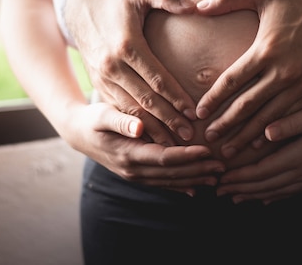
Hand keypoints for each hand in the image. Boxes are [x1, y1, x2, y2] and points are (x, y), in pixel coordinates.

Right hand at [65, 0, 198, 142]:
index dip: (176, 96)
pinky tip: (152, 136)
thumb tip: (194, 6)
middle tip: (189, 137)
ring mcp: (103, 77)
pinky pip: (119, 109)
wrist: (78, 6)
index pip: (156, 77)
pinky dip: (136, 125)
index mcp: (126, 45)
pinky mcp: (98, 84)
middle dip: (168, 120)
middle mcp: (112, 66)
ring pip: (130, 110)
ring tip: (174, 144)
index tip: (194, 112)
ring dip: (152, 129)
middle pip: (144, 100)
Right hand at [66, 101, 225, 193]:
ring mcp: (135, 176)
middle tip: (222, 165)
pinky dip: (180, 185)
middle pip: (172, 173)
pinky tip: (196, 187)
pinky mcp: (136, 175)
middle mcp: (133, 170)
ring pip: (170, 181)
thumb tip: (139, 128)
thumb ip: (122, 121)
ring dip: (194, 179)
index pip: (164, 158)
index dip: (187, 156)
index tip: (206, 151)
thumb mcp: (103, 114)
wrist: (78, 133)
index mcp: (128, 154)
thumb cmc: (93, 118)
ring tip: (216, 176)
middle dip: (198, 170)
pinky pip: (162, 183)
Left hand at [194, 0, 301, 156]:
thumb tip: (198, 6)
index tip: (199, 112)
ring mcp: (300, 85)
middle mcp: (283, 71)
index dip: (214, 98)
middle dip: (226, 124)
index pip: (233, 80)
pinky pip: (289, 117)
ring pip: (268, 117)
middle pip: (247, 105)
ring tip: (230, 150)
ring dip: (247, 135)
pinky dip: (273, 131)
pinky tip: (261, 143)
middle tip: (209, 139)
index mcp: (266, 49)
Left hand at [215, 97, 301, 202]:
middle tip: (219, 192)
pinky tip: (266, 199)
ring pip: (278, 191)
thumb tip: (265, 132)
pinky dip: (276, 196)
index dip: (240, 177)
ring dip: (255, 195)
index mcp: (301, 155)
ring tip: (236, 198)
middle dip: (241, 189)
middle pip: (267, 185)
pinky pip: (293, 191)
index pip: (263, 170)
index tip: (221, 179)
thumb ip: (290, 123)